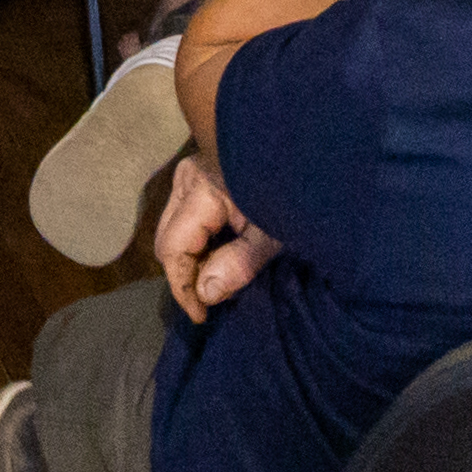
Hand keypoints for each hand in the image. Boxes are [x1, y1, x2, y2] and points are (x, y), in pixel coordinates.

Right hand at [154, 155, 276, 320]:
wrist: (304, 155)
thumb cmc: (290, 194)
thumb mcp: (272, 235)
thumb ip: (238, 264)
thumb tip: (203, 294)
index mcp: (200, 189)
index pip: (173, 248)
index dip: (183, 287)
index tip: (201, 316)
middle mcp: (185, 179)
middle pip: (167, 240)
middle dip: (185, 274)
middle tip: (211, 298)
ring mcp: (188, 175)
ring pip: (172, 230)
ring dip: (190, 259)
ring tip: (217, 278)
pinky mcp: (196, 177)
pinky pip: (183, 219)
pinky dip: (196, 243)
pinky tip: (218, 256)